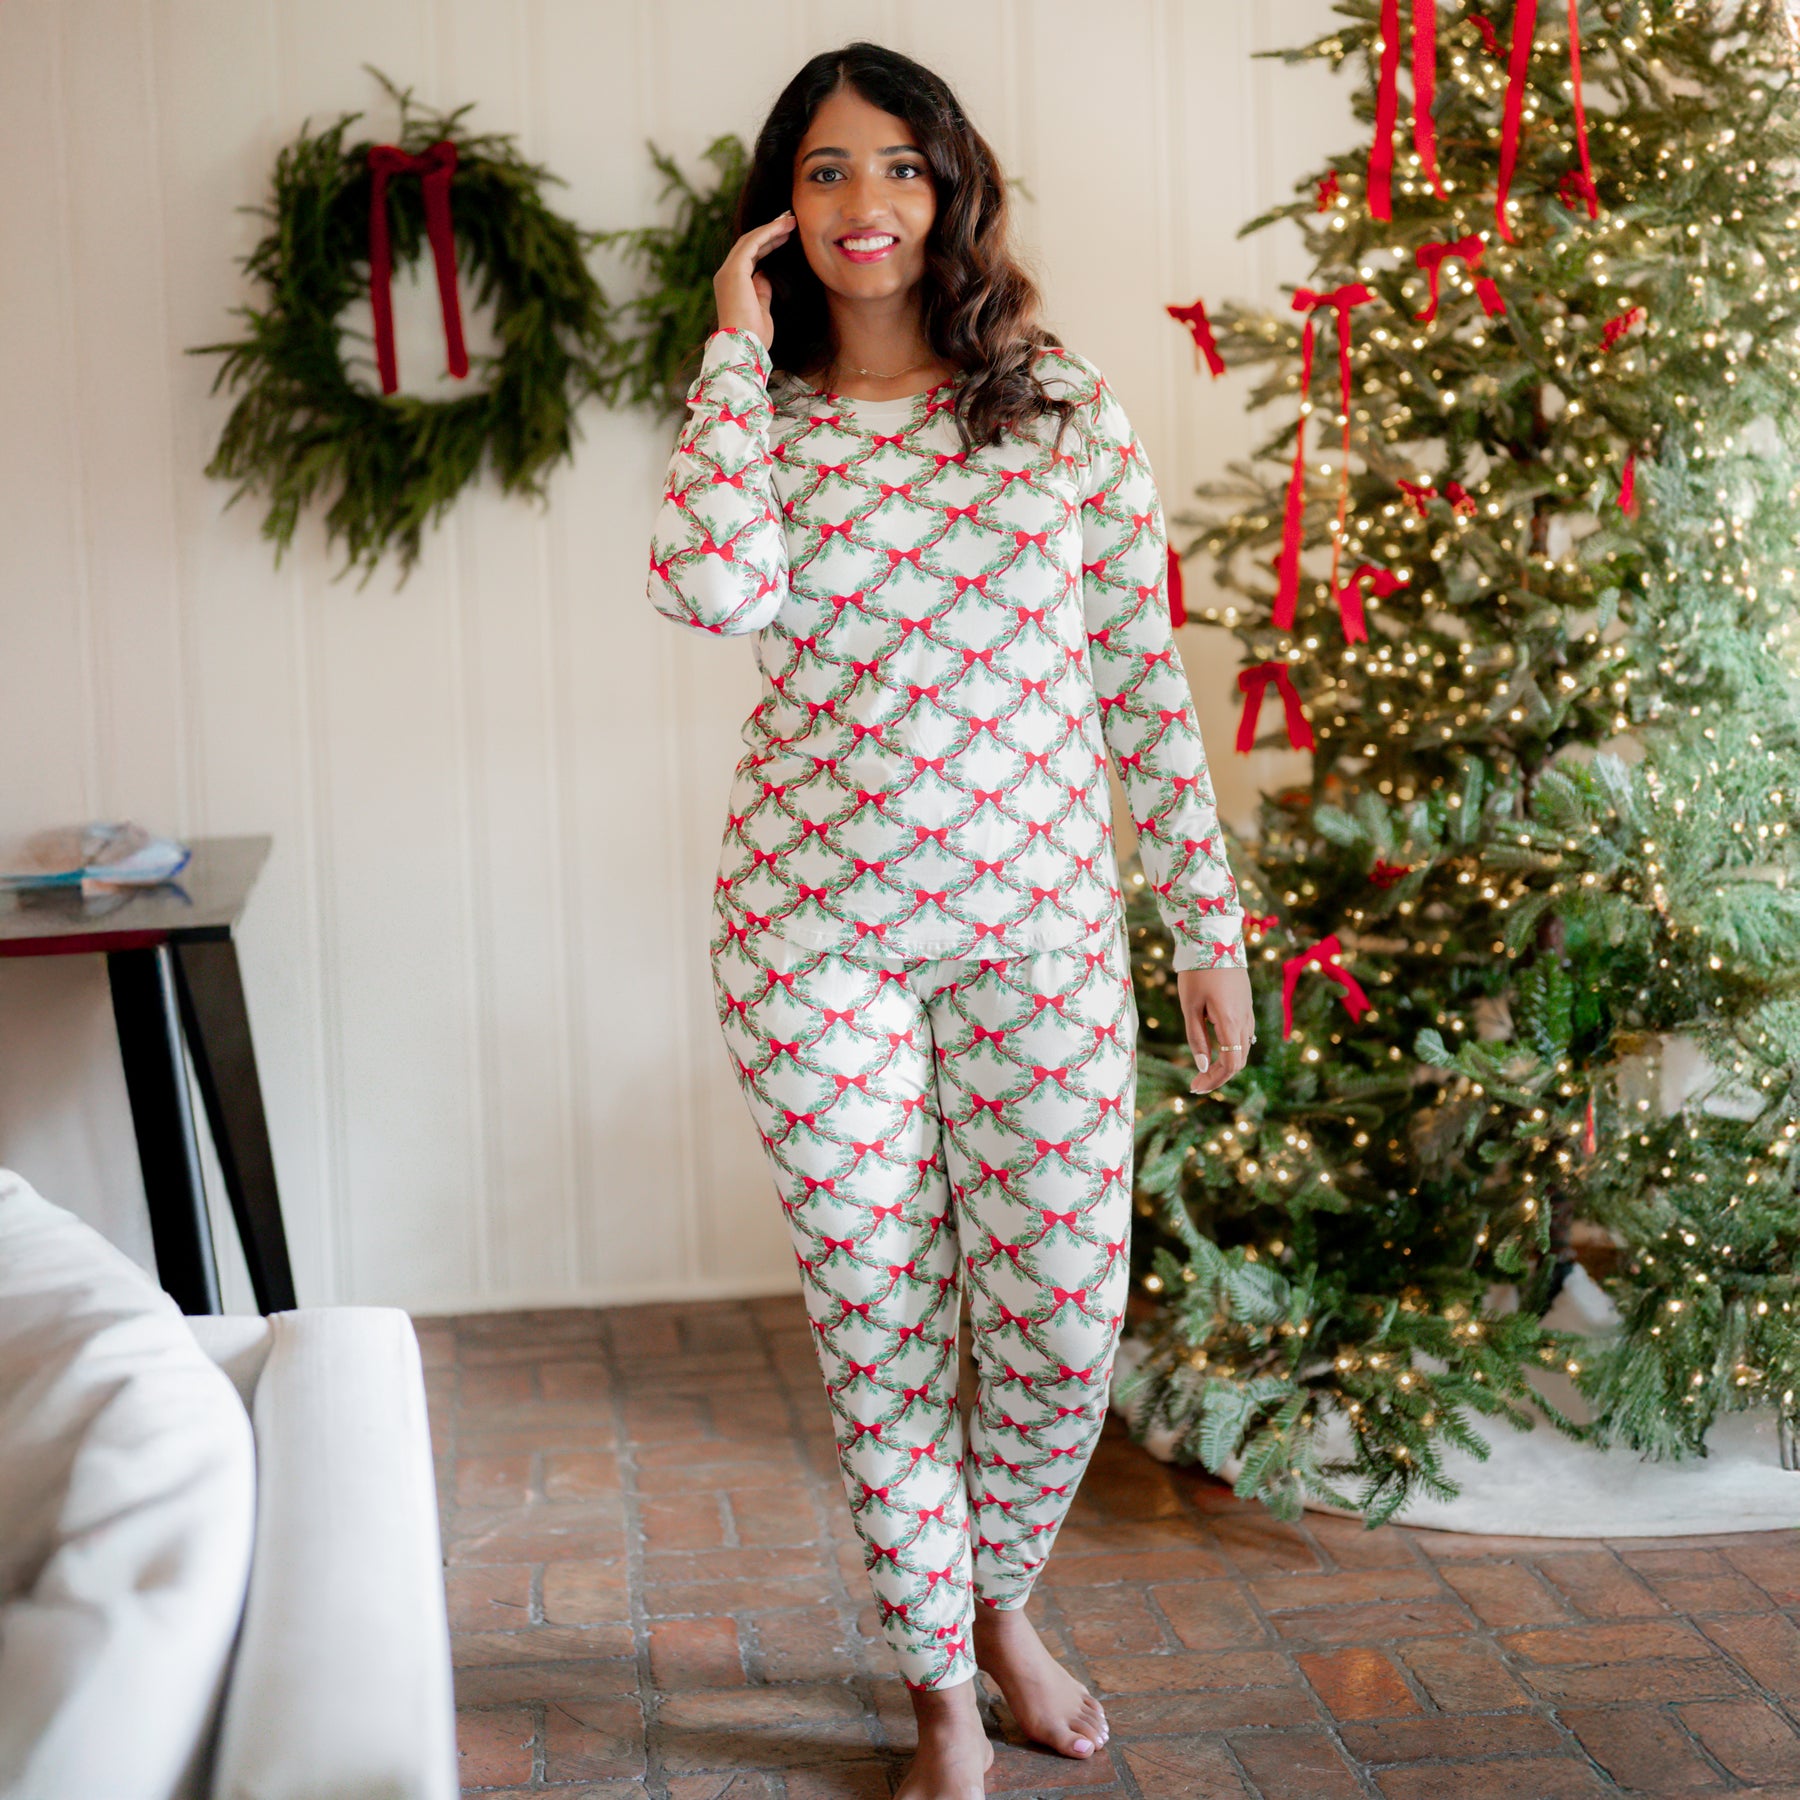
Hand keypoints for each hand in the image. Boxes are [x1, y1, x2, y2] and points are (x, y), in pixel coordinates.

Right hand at [713, 211, 795, 350]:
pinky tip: (783, 226)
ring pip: (750, 240)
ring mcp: (728, 272)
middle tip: (789, 220)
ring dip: (772, 228)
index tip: (786, 235)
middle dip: (770, 231)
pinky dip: (768, 232)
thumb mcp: (762, 309)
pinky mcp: (734, 271)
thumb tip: (765, 275)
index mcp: (732, 285)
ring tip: (791, 219)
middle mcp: (726, 275)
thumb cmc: (755, 337)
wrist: (744, 347)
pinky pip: (752, 243)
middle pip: (749, 244)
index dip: (768, 243)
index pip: (750, 256)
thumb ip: (762, 290)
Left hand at [1177, 966, 1254, 1093]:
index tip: (1194, 1086)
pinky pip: (1244, 1035)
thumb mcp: (1190, 1007)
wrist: (1216, 941)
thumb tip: (1202, 1066)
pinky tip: (1216, 1049)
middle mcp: (1245, 1020)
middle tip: (1196, 1083)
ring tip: (1203, 1070)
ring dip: (1225, 1064)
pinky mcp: (1246, 1005)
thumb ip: (1197, 1038)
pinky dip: (1231, 1049)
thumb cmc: (1198, 973)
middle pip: (1239, 1061)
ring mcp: (1248, 1012)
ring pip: (1243, 1050)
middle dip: (1218, 1076)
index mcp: (1231, 1023)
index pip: (1230, 1065)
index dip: (1214, 1080)